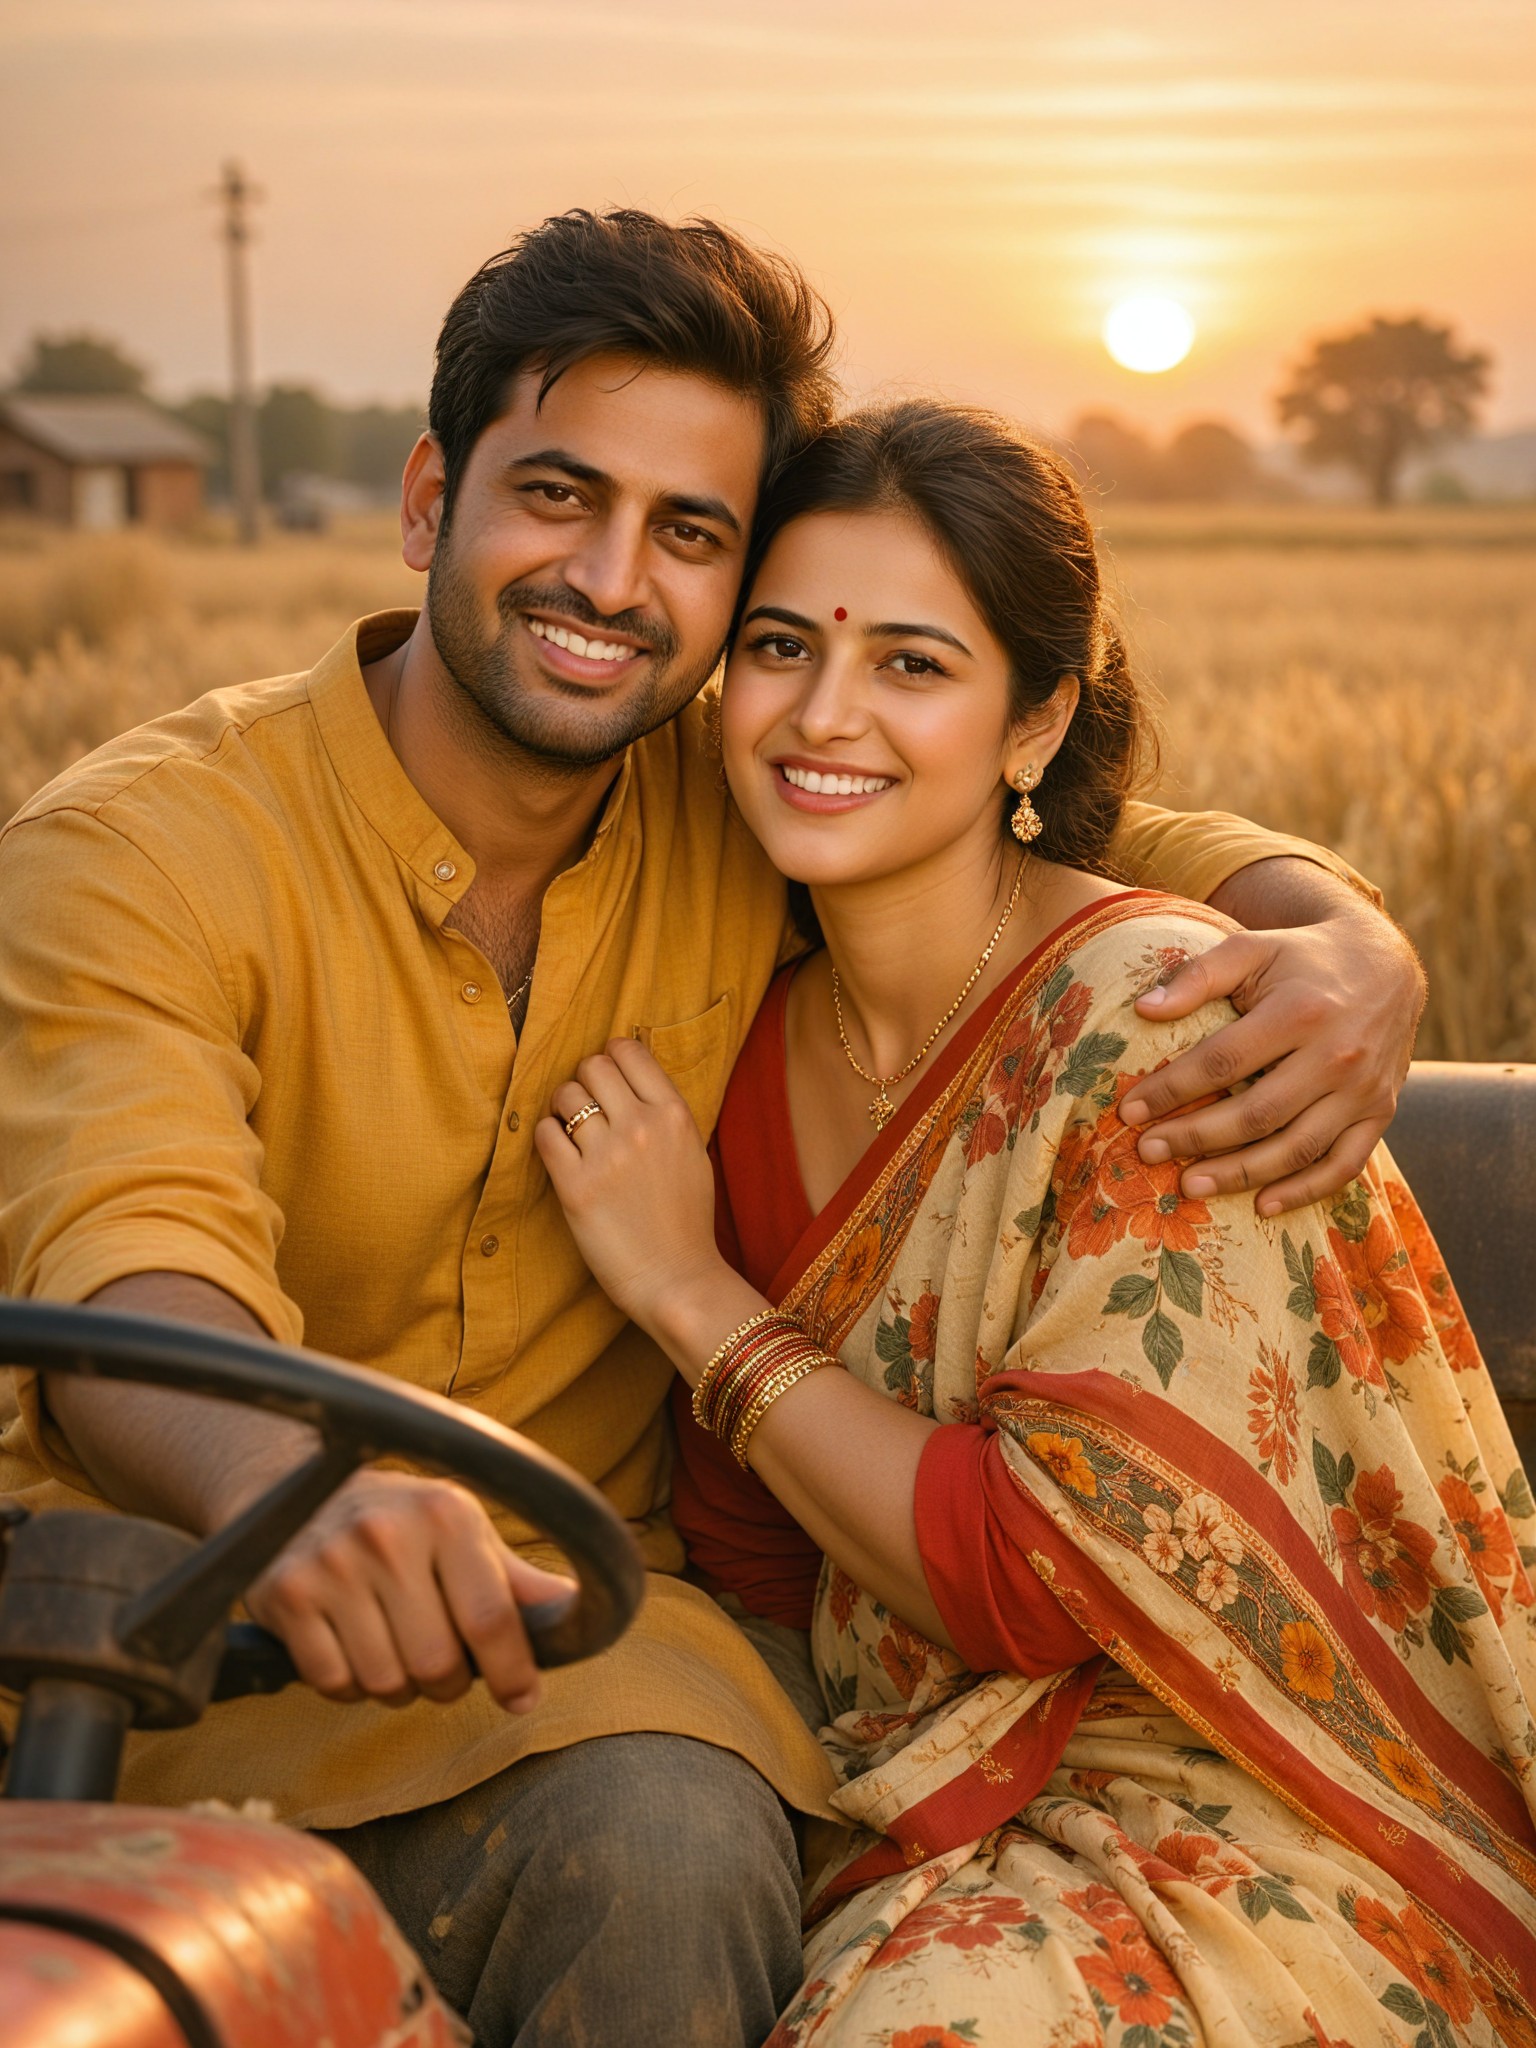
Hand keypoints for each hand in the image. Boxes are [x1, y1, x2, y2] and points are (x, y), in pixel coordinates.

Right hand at [243, 1468, 574, 1711]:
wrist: (291, 1486)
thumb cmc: (398, 1517)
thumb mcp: (461, 1527)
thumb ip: (514, 1576)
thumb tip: (572, 1609)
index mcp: (446, 1514)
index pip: (491, 1617)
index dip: (513, 1671)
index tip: (522, 1698)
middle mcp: (388, 1535)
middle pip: (437, 1664)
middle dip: (448, 1683)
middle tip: (443, 1667)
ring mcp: (331, 1565)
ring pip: (385, 1682)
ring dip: (398, 1687)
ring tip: (395, 1650)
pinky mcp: (285, 1596)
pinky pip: (333, 1684)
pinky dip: (348, 1686)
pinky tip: (351, 1648)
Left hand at [535, 1037, 722, 1330]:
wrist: (677, 1278)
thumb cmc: (686, 1219)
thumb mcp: (693, 1152)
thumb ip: (664, 1113)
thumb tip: (630, 1078)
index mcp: (674, 1115)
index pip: (628, 1051)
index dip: (611, 1058)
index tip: (608, 1078)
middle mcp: (642, 1127)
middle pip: (592, 1066)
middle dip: (585, 1082)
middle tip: (587, 1108)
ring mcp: (607, 1155)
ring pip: (565, 1096)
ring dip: (563, 1110)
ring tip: (573, 1135)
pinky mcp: (575, 1186)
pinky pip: (544, 1134)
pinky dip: (548, 1138)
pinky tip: (562, 1156)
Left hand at [1119, 910, 1424, 1215]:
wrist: (1387, 965)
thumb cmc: (1302, 958)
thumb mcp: (1251, 948)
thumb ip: (1198, 976)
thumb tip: (1143, 1010)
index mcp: (1301, 1011)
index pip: (1223, 1062)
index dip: (1172, 1090)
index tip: (1130, 1111)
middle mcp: (1338, 1054)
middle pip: (1256, 1113)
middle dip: (1195, 1137)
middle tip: (1147, 1151)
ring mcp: (1364, 1089)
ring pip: (1297, 1148)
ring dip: (1240, 1173)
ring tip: (1189, 1184)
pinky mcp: (1381, 1112)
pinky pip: (1344, 1164)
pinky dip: (1305, 1191)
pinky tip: (1262, 1204)